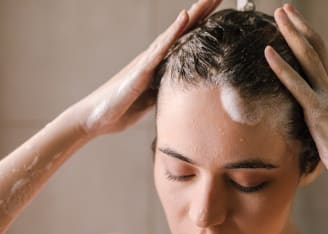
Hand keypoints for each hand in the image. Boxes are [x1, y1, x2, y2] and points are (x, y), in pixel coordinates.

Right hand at [74, 0, 221, 137]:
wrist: (97, 117)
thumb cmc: (124, 108)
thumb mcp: (155, 99)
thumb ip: (169, 89)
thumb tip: (185, 91)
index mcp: (161, 65)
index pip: (186, 41)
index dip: (204, 26)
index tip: (219, 10)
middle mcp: (155, 57)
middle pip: (183, 31)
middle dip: (202, 13)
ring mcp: (148, 61)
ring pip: (174, 34)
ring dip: (192, 15)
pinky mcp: (140, 70)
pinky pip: (160, 48)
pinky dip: (173, 32)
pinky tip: (184, 17)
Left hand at [265, 4, 327, 191]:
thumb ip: (324, 111)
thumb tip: (311, 110)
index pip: (323, 55)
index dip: (309, 36)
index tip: (296, 21)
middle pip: (317, 47)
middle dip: (299, 25)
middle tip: (285, 8)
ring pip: (309, 57)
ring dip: (292, 34)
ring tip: (278, 16)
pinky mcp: (319, 112)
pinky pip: (297, 85)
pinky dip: (281, 67)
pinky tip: (268, 53)